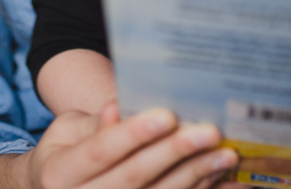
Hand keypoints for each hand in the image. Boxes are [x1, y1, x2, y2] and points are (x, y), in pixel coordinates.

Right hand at [0, 102, 237, 188]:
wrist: (59, 186)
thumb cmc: (68, 150)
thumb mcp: (68, 131)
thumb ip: (95, 124)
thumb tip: (117, 108)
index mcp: (59, 173)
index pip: (100, 151)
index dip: (133, 133)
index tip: (167, 114)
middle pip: (133, 177)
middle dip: (173, 152)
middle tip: (208, 131)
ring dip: (196, 176)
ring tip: (225, 154)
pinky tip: (231, 184)